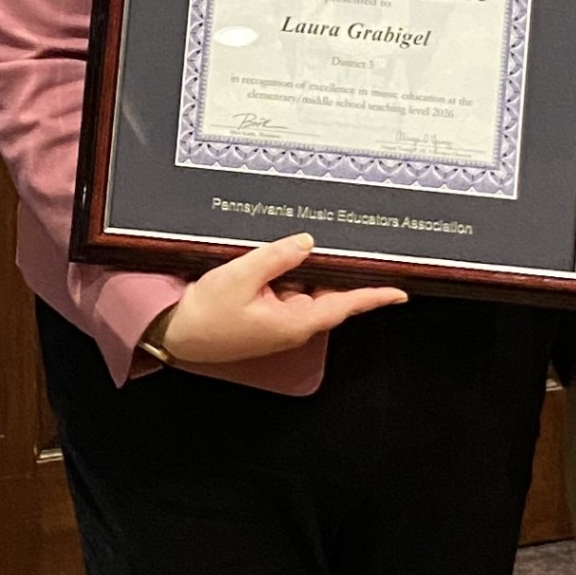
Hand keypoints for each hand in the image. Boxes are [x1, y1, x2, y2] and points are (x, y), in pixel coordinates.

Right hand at [157, 233, 405, 364]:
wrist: (175, 333)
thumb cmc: (205, 314)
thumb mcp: (240, 276)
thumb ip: (276, 257)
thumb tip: (306, 242)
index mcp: (295, 321)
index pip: (345, 305)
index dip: (374, 296)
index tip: (400, 291)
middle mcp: (292, 325)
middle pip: (326, 291)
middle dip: (332, 268)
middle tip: (344, 241)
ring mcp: (279, 323)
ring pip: (304, 288)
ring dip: (301, 269)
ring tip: (291, 246)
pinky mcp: (265, 318)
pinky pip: (285, 292)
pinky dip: (285, 275)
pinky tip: (272, 260)